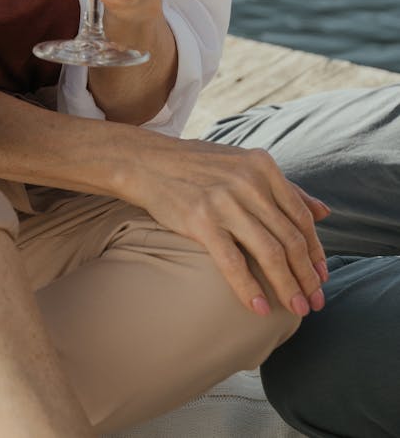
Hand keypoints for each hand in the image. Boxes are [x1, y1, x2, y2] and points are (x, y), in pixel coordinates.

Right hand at [119, 132, 330, 316]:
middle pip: (290, 238)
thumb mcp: (243, 165)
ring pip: (269, 253)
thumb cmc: (198, 166)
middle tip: (315, 303)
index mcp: (263, 166)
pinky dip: (250, 289)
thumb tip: (324, 212)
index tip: (322, 278)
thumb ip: (284, 187)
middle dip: (307, 276)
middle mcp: (248, 181)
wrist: (147, 161)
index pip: (301, 217)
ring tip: (296, 309)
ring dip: (288, 287)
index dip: (315, 251)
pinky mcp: (201, 220)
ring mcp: (225, 200)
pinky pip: (233, 262)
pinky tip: (260, 308)